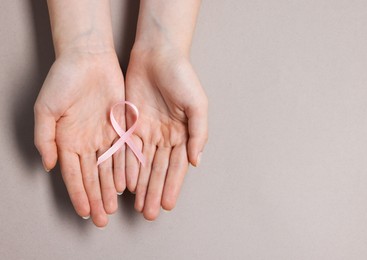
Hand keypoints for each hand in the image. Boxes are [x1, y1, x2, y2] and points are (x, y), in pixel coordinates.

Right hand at [34, 50, 125, 226]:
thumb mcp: (46, 109)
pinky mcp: (121, 126)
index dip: (79, 194)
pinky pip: (124, 151)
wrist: (88, 58)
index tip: (84, 212)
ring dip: (111, 188)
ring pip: (109, 168)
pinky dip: (125, 168)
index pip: (73, 174)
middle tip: (102, 218)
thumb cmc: (63, 80)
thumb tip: (49, 165)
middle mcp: (87, 142)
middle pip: (92, 177)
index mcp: (67, 140)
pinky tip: (127, 183)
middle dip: (97, 198)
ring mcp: (104, 135)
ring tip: (115, 207)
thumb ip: (45, 138)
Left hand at [125, 47, 207, 219]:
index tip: (166, 205)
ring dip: (140, 185)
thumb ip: (199, 134)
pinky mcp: (130, 124)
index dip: (172, 186)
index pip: (176, 166)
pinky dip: (126, 167)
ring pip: (142, 164)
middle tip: (149, 214)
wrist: (158, 54)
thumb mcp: (198, 105)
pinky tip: (125, 183)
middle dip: (154, 192)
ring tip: (137, 205)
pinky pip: (127, 149)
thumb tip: (196, 162)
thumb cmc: (182, 77)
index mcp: (183, 134)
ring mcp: (147, 131)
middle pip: (158, 170)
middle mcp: (165, 136)